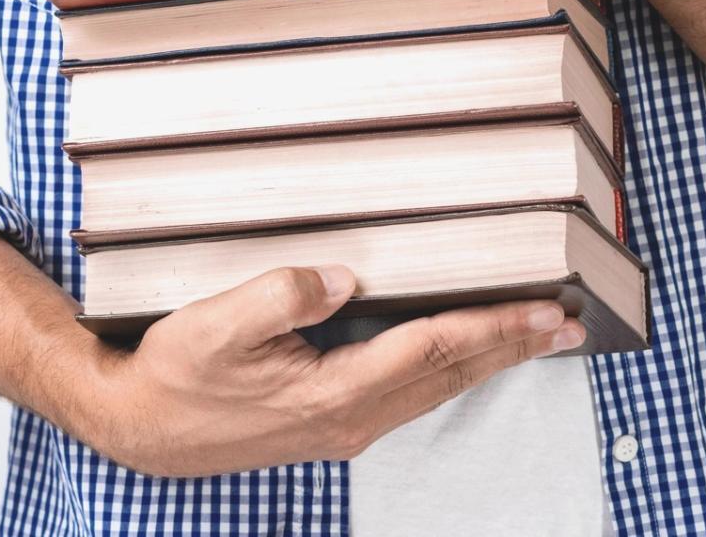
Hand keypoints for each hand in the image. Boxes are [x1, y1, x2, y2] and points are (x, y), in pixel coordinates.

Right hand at [75, 265, 585, 476]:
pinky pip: (411, 395)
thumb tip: (345, 277)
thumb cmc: (173, 374)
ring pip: (435, 389)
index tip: (542, 312)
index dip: (491, 328)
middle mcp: (350, 419)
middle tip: (565, 325)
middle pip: (448, 376)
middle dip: (511, 348)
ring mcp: (344, 427)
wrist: (140, 428)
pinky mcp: (332, 423)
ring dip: (487, 360)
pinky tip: (461, 356)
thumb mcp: (216, 325)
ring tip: (532, 338)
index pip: (431, 351)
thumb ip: (282, 295)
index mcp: (331, 393)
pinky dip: (449, 370)